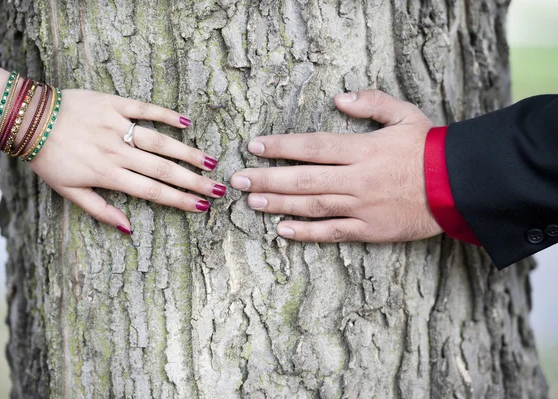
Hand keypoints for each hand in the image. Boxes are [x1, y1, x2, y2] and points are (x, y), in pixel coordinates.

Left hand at [30, 89, 224, 233]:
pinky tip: (186, 123)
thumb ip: (100, 210)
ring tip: (209, 163)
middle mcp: (117, 152)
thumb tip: (128, 228)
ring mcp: (117, 126)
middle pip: (163, 170)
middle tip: (219, 189)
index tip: (202, 207)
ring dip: (186, 153)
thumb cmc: (48, 159)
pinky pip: (143, 108)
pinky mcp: (112, 104)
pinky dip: (165, 114)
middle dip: (194, 182)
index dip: (179, 201)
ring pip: (159, 141)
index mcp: (108, 175)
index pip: (152, 192)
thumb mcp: (69, 192)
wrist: (28, 119)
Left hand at [230, 90, 442, 242]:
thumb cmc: (431, 148)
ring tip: (251, 201)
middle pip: (304, 178)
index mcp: (363, 150)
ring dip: (279, 203)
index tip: (255, 146)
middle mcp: (357, 179)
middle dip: (267, 178)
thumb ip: (371, 103)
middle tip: (238, 179)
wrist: (461, 186)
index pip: (312, 146)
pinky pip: (334, 232)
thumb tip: (339, 96)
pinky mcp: (370, 229)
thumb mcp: (406, 114)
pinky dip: (307, 233)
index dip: (281, 146)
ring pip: (312, 205)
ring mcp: (362, 206)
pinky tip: (283, 230)